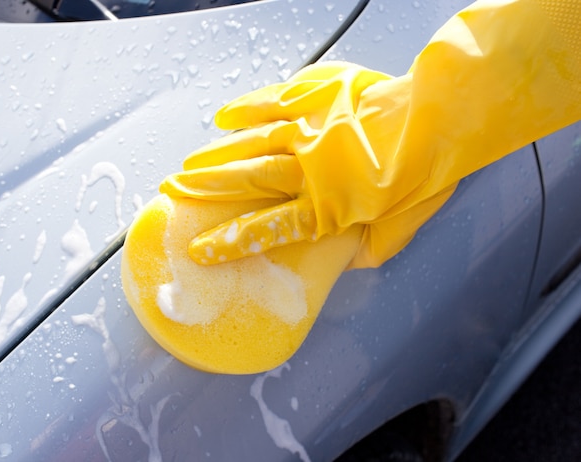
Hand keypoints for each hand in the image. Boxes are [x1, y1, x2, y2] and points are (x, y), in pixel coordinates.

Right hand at [161, 62, 418, 266]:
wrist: (439, 119)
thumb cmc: (423, 176)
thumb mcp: (397, 229)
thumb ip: (364, 249)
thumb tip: (344, 260)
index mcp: (328, 207)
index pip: (268, 228)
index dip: (231, 241)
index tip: (200, 250)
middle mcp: (310, 169)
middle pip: (248, 181)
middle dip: (207, 190)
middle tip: (172, 192)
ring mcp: (310, 129)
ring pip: (252, 144)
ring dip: (217, 157)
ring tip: (187, 165)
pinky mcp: (316, 97)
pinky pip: (272, 102)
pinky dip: (246, 109)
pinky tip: (223, 118)